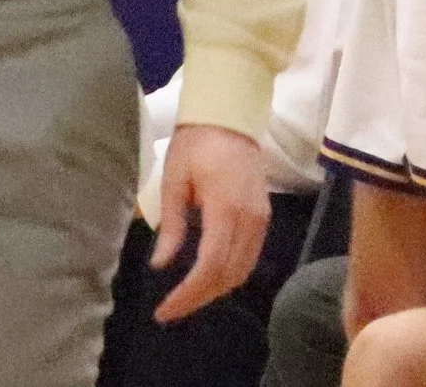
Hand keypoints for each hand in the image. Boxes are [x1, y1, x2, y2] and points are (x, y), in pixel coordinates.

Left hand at [150, 124, 270, 323]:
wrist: (230, 115)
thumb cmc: (196, 143)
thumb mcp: (174, 180)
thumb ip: (172, 224)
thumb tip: (160, 264)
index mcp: (225, 207)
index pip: (210, 264)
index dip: (188, 293)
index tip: (163, 309)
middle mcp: (249, 217)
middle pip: (229, 274)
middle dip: (199, 298)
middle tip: (170, 310)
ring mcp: (261, 217)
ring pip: (243, 270)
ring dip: (215, 290)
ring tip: (187, 298)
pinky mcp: (264, 215)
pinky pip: (250, 256)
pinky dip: (230, 274)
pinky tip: (209, 278)